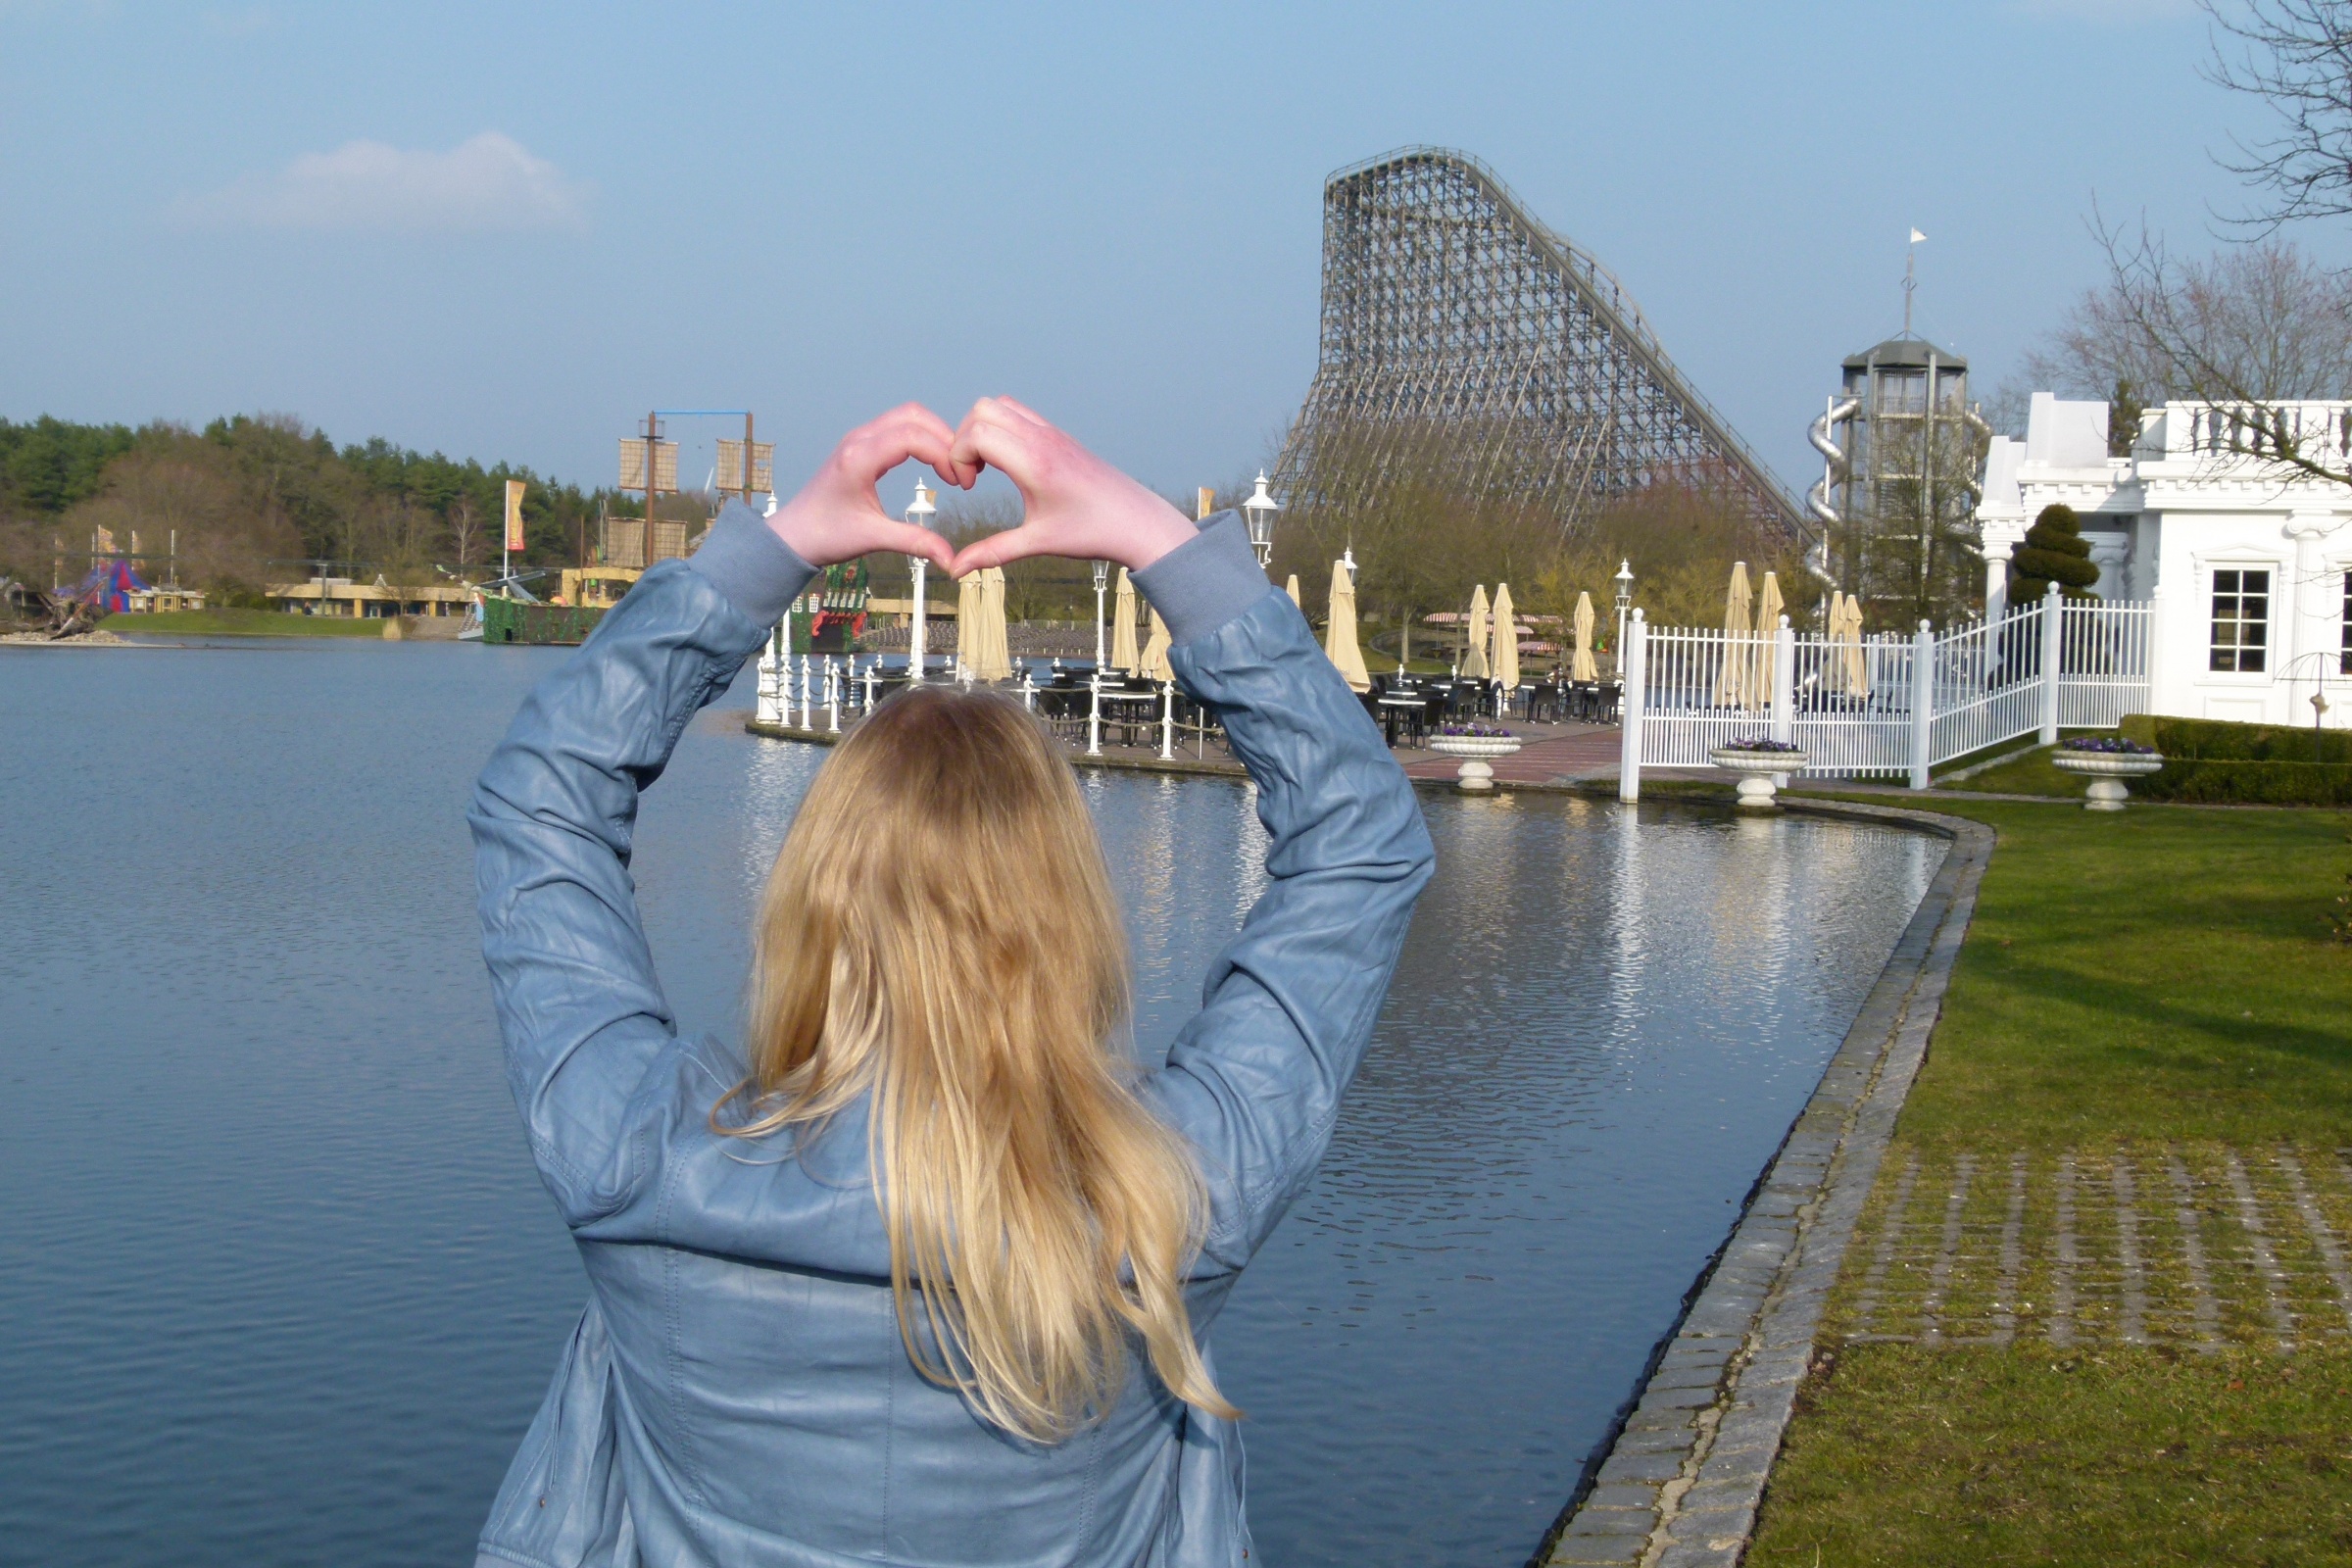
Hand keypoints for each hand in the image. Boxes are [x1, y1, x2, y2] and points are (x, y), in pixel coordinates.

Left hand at [766, 404, 971, 570]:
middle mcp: (859, 439)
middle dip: (945, 437)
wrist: (792, 535)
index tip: (959, 482)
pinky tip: (932, 462)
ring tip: (951, 466)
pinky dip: (921, 437)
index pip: (913, 437)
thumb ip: (914, 542)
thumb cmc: (825, 535)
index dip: (943, 454)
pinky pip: (897, 426)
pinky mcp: (861, 444)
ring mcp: (859, 438)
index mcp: (859, 458)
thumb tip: (951, 559)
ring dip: (934, 434)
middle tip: (961, 470)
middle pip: (914, 416)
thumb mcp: (872, 538)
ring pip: (907, 416)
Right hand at [943, 397, 1194, 576]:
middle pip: (983, 408)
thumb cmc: (1092, 532)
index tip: (969, 487)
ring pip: (1001, 405)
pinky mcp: (1059, 435)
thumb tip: (955, 570)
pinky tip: (1009, 465)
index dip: (958, 456)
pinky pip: (1020, 414)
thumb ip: (993, 553)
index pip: (978, 433)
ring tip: (987, 467)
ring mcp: (1052, 433)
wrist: (1137, 521)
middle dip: (964, 438)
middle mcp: (1042, 439)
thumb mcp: (1039, 542)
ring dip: (983, 430)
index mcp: (1035, 462)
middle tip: (972, 475)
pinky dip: (1002, 429)